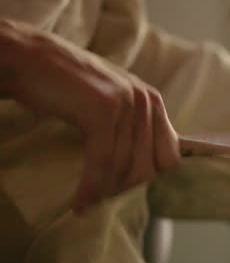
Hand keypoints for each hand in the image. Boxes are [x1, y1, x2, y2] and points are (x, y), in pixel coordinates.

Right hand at [0, 19, 180, 213]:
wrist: (27, 58)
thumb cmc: (63, 86)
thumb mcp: (110, 101)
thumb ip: (132, 126)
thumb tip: (147, 169)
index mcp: (152, 100)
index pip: (169, 156)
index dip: (148, 177)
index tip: (124, 191)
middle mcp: (145, 100)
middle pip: (149, 166)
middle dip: (124, 188)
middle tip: (100, 199)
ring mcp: (126, 104)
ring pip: (125, 167)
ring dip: (105, 192)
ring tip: (86, 203)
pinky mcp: (103, 112)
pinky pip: (103, 162)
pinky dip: (91, 186)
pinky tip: (80, 201)